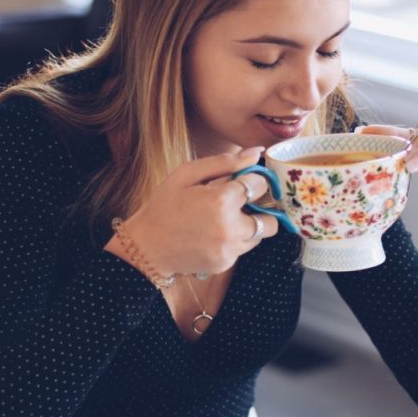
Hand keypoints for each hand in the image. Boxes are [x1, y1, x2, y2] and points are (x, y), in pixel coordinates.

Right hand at [105, 147, 278, 276]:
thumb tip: (256, 152)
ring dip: (249, 225)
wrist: (147, 247)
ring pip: (259, 236)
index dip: (254, 180)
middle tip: (241, 204)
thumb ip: (225, 163)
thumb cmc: (164, 206)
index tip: (244, 181)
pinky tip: (212, 234)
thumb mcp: (187, 175)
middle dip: (260, 209)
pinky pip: (242, 249)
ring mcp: (229, 250)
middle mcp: (231, 229)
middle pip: (270, 218)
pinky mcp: (226, 264)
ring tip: (223, 219)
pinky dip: (234, 240)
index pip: (260, 185)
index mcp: (221, 201)